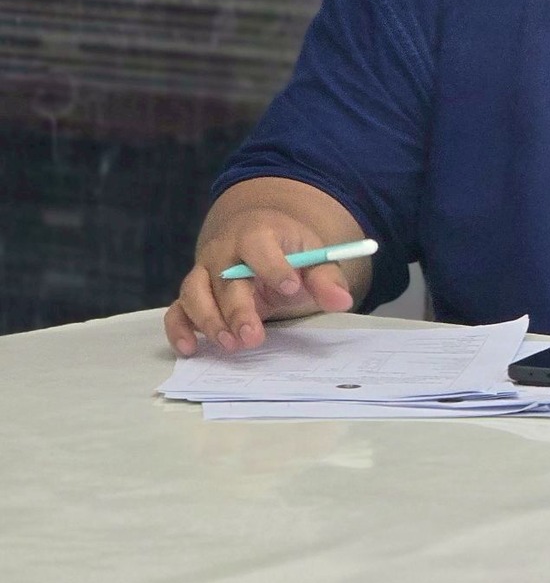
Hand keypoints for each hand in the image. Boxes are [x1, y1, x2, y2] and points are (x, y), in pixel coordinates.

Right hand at [163, 211, 356, 357]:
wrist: (259, 241)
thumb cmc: (288, 252)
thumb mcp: (313, 258)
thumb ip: (326, 279)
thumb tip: (341, 301)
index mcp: (256, 233)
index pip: (259, 244)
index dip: (272, 265)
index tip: (289, 287)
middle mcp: (223, 251)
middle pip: (224, 277)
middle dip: (238, 309)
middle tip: (253, 337)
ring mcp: (203, 272)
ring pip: (194, 293)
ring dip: (209, 321)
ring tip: (230, 345)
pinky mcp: (191, 295)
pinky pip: (176, 310)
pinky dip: (178, 329)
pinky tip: (191, 349)